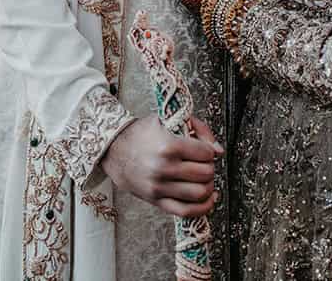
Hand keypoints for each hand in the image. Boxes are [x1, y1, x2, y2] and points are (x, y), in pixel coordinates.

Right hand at [101, 114, 221, 218]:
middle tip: (203, 163)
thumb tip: (219, 151)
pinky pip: (186, 212)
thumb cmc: (141, 133)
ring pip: (200, 193)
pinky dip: (203, 207)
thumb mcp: (166, 119)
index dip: (209, 150)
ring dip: (209, 185)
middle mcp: (164, 168)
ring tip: (203, 178)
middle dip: (209, 167)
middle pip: (206, 173)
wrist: (112, 150)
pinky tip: (208, 198)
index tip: (204, 149)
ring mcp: (159, 187)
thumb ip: (197, 128)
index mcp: (168, 145)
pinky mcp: (156, 201)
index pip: (205, 153)